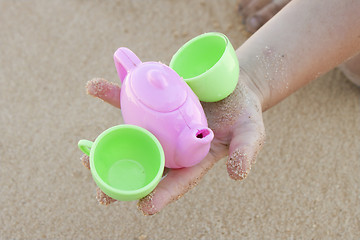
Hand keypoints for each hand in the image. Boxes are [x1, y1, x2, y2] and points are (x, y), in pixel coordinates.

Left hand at [80, 73, 265, 214]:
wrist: (234, 85)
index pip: (176, 181)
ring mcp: (160, 124)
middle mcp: (171, 145)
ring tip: (83, 150)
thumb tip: (238, 174)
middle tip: (100, 193)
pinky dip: (113, 94)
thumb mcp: (251, 132)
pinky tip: (94, 88)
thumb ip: (245, 152)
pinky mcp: (154, 102)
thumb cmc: (244, 113)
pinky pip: (131, 99)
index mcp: (193, 159)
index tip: (145, 208)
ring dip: (104, 143)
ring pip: (130, 136)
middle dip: (122, 180)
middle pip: (145, 165)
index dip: (162, 195)